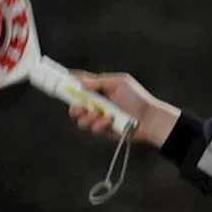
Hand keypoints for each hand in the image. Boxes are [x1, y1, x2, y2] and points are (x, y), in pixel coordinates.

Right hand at [66, 71, 181, 148]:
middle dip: (74, 106)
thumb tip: (81, 82)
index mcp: (99, 89)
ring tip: (101, 114)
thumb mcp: (119, 83)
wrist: (150, 119)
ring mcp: (99, 117)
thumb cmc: (138, 99)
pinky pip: (93, 128)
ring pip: (80, 119)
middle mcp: (97, 103)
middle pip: (74, 105)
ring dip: (89, 117)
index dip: (68, 84)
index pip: (79, 85)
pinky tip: (110, 121)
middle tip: (80, 107)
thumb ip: (99, 82)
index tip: (60, 84)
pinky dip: (100, 124)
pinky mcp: (103, 130)